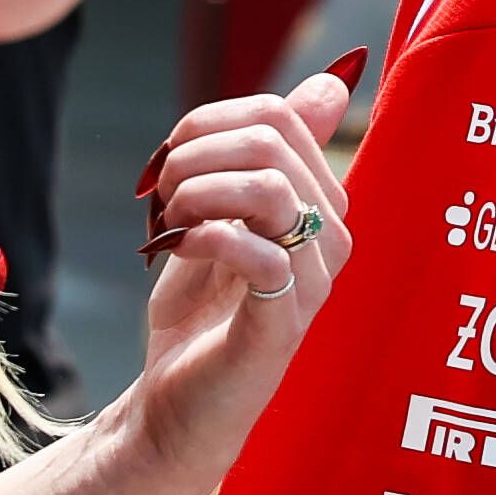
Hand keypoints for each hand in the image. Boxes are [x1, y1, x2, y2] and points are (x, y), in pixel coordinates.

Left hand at [119, 67, 358, 494]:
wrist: (173, 411)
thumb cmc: (200, 314)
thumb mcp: (222, 217)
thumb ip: (256, 157)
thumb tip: (331, 83)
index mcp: (323, 206)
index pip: (280, 115)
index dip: (209, 122)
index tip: (171, 162)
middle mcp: (333, 241)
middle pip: (273, 140)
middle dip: (197, 152)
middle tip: (163, 195)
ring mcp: (313, 285)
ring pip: (271, 189)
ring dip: (199, 191)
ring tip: (171, 222)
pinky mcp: (283, 327)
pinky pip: (261, 254)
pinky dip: (207, 237)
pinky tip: (180, 249)